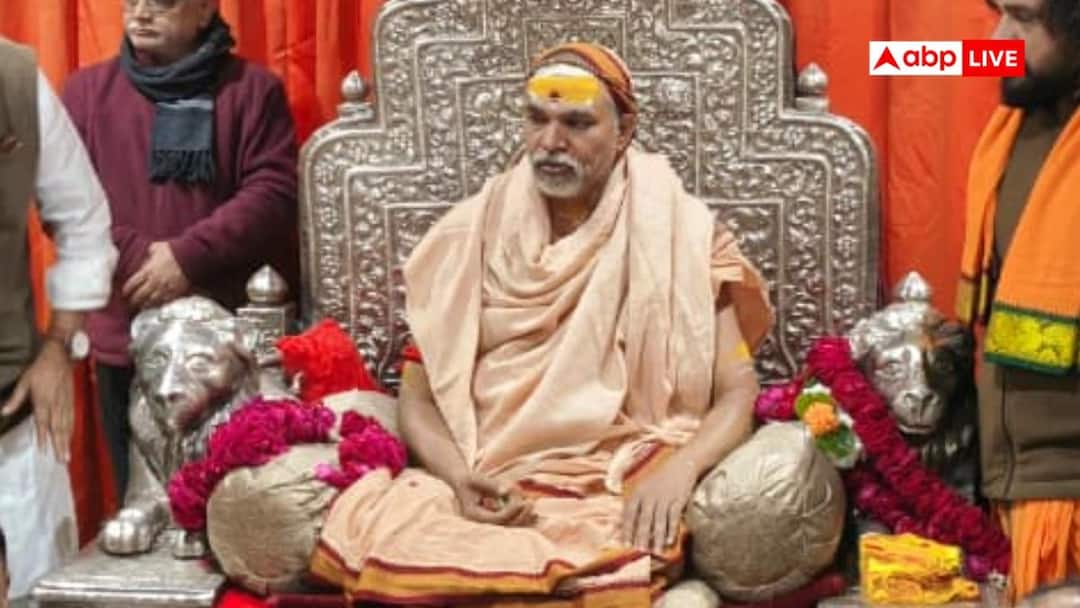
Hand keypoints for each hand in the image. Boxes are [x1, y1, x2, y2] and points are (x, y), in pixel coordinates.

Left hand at [0, 340, 73, 461]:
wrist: (60, 356)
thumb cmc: (40, 368)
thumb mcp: (24, 381)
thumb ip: (16, 398)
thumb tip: (4, 412)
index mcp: (43, 399)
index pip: (43, 422)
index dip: (43, 437)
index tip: (43, 451)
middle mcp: (56, 403)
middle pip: (58, 428)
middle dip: (60, 444)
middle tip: (62, 460)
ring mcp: (65, 402)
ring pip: (67, 425)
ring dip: (67, 441)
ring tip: (67, 455)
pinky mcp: (71, 400)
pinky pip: (72, 418)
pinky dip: (71, 430)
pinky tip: (70, 438)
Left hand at [123, 242, 190, 309]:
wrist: (191, 257)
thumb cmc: (174, 250)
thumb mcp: (157, 247)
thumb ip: (150, 252)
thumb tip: (148, 256)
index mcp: (148, 271)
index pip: (132, 283)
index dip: (127, 289)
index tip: (125, 293)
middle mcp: (154, 282)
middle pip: (140, 295)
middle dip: (134, 300)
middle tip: (131, 303)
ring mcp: (165, 288)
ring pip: (151, 301)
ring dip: (145, 304)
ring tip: (142, 307)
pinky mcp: (175, 292)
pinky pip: (164, 301)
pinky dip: (159, 304)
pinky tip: (156, 305)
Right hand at [452, 473, 535, 526]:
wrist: (463, 482)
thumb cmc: (469, 479)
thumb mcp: (478, 479)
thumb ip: (492, 485)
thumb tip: (506, 491)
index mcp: (474, 515)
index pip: (497, 518)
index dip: (510, 510)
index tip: (520, 500)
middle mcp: (482, 521)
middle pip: (505, 525)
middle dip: (520, 515)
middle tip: (530, 503)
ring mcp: (489, 520)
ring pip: (510, 525)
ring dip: (523, 518)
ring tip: (533, 507)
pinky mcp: (496, 517)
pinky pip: (511, 520)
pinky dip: (522, 516)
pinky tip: (535, 516)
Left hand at [622, 452, 697, 553]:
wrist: (682, 464)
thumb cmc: (658, 478)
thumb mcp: (642, 487)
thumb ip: (632, 505)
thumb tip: (616, 523)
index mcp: (638, 492)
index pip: (629, 513)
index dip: (626, 529)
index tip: (624, 544)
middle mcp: (650, 495)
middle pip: (644, 519)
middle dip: (641, 536)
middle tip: (639, 551)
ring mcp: (664, 497)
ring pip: (659, 521)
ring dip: (657, 538)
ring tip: (655, 552)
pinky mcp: (678, 499)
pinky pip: (674, 517)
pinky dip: (672, 530)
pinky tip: (669, 541)